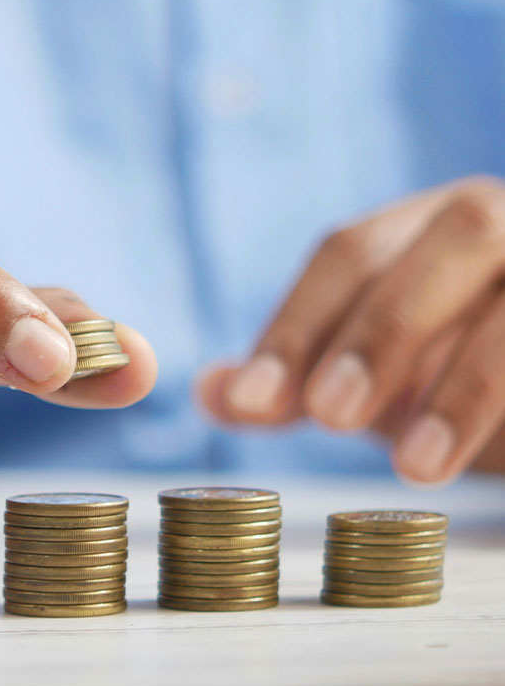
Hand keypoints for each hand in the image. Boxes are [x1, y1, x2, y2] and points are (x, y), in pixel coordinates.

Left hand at [198, 177, 504, 483]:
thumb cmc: (457, 369)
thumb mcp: (379, 377)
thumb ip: (299, 379)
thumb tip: (210, 392)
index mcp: (430, 222)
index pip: (349, 252)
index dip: (297, 323)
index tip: (250, 402)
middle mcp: (500, 220)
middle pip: (449, 242)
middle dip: (384, 329)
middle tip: (330, 416)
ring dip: (467, 383)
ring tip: (414, 465)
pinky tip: (500, 456)